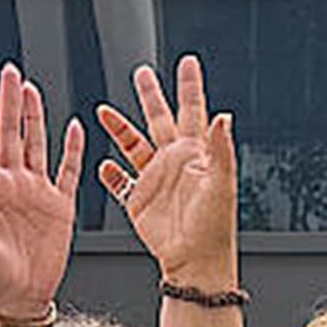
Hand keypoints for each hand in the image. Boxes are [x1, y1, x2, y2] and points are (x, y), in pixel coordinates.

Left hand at [0, 63, 84, 318]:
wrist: (20, 298)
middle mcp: (12, 184)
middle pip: (10, 133)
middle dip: (8, 102)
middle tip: (8, 73)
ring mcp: (37, 193)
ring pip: (36, 144)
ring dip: (34, 117)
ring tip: (31, 90)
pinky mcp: (60, 207)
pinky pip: (67, 172)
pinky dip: (71, 151)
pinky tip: (72, 129)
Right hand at [97, 54, 239, 295]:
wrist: (195, 264)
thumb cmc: (214, 229)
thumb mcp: (220, 185)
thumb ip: (220, 149)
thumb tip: (223, 116)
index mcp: (195, 155)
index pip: (192, 111)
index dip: (190, 87)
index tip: (188, 63)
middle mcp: (174, 163)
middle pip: (159, 120)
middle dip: (150, 96)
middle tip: (142, 73)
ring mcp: (155, 181)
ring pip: (133, 145)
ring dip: (119, 129)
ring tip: (104, 112)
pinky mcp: (138, 202)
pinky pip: (121, 183)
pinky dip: (111, 174)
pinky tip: (103, 165)